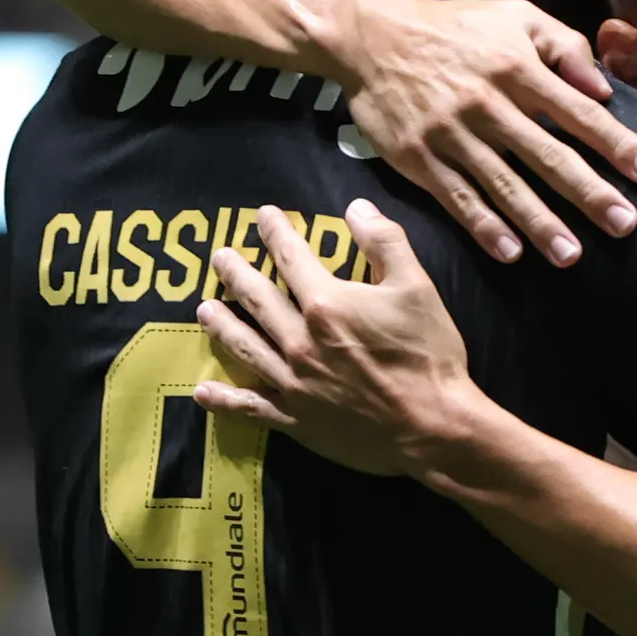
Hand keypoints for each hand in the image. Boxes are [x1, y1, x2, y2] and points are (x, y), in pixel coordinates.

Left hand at [190, 202, 490, 479]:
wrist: (432, 427)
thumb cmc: (429, 355)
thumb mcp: (417, 287)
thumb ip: (385, 241)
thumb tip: (356, 208)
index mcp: (327, 304)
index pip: (291, 258)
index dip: (275, 233)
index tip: (263, 216)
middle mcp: (299, 341)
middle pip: (257, 299)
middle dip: (236, 274)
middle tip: (219, 258)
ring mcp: (293, 383)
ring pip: (245, 348)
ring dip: (221, 326)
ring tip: (205, 310)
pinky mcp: (296, 419)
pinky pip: (251, 407)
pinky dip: (224, 401)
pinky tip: (204, 393)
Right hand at [342, 0, 636, 269]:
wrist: (372, 36)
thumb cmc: (456, 28)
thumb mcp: (515, 16)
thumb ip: (564, 45)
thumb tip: (601, 88)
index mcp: (517, 68)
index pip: (578, 112)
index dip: (616, 144)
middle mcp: (488, 104)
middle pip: (547, 156)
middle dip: (589, 193)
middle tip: (625, 225)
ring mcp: (452, 134)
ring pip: (504, 185)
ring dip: (540, 223)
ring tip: (571, 255)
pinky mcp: (418, 158)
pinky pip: (457, 198)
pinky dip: (484, 227)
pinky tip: (511, 252)